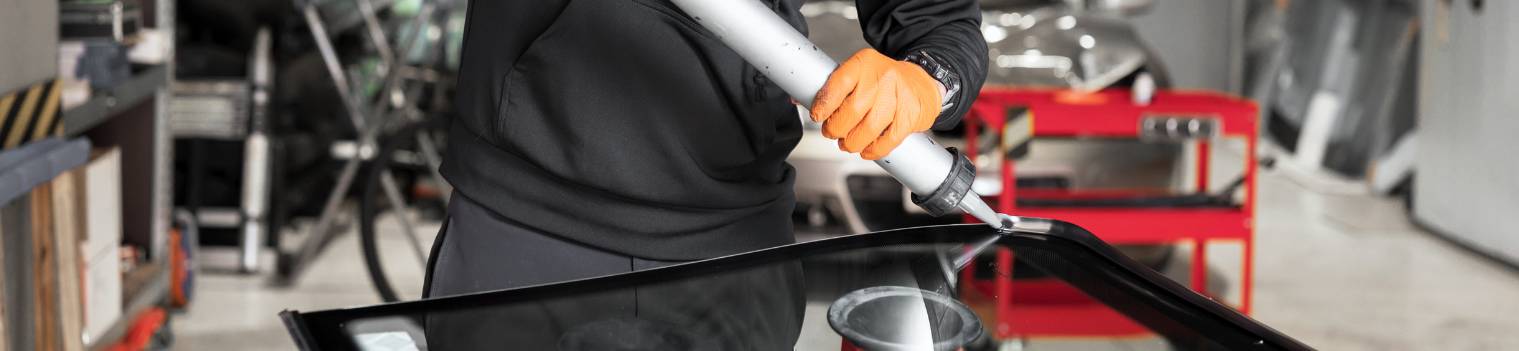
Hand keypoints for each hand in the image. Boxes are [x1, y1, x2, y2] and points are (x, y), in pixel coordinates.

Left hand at [811, 49, 941, 159]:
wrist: (922, 82)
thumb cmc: (883, 80)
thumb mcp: (857, 73)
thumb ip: (831, 87)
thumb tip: (798, 100)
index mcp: (862, 63)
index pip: (838, 84)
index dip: (823, 105)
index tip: (817, 116)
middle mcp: (881, 78)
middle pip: (852, 111)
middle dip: (836, 128)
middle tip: (831, 133)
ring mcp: (898, 97)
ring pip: (868, 128)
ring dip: (852, 142)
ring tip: (847, 143)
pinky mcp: (909, 116)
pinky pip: (888, 140)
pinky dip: (873, 150)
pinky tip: (866, 150)